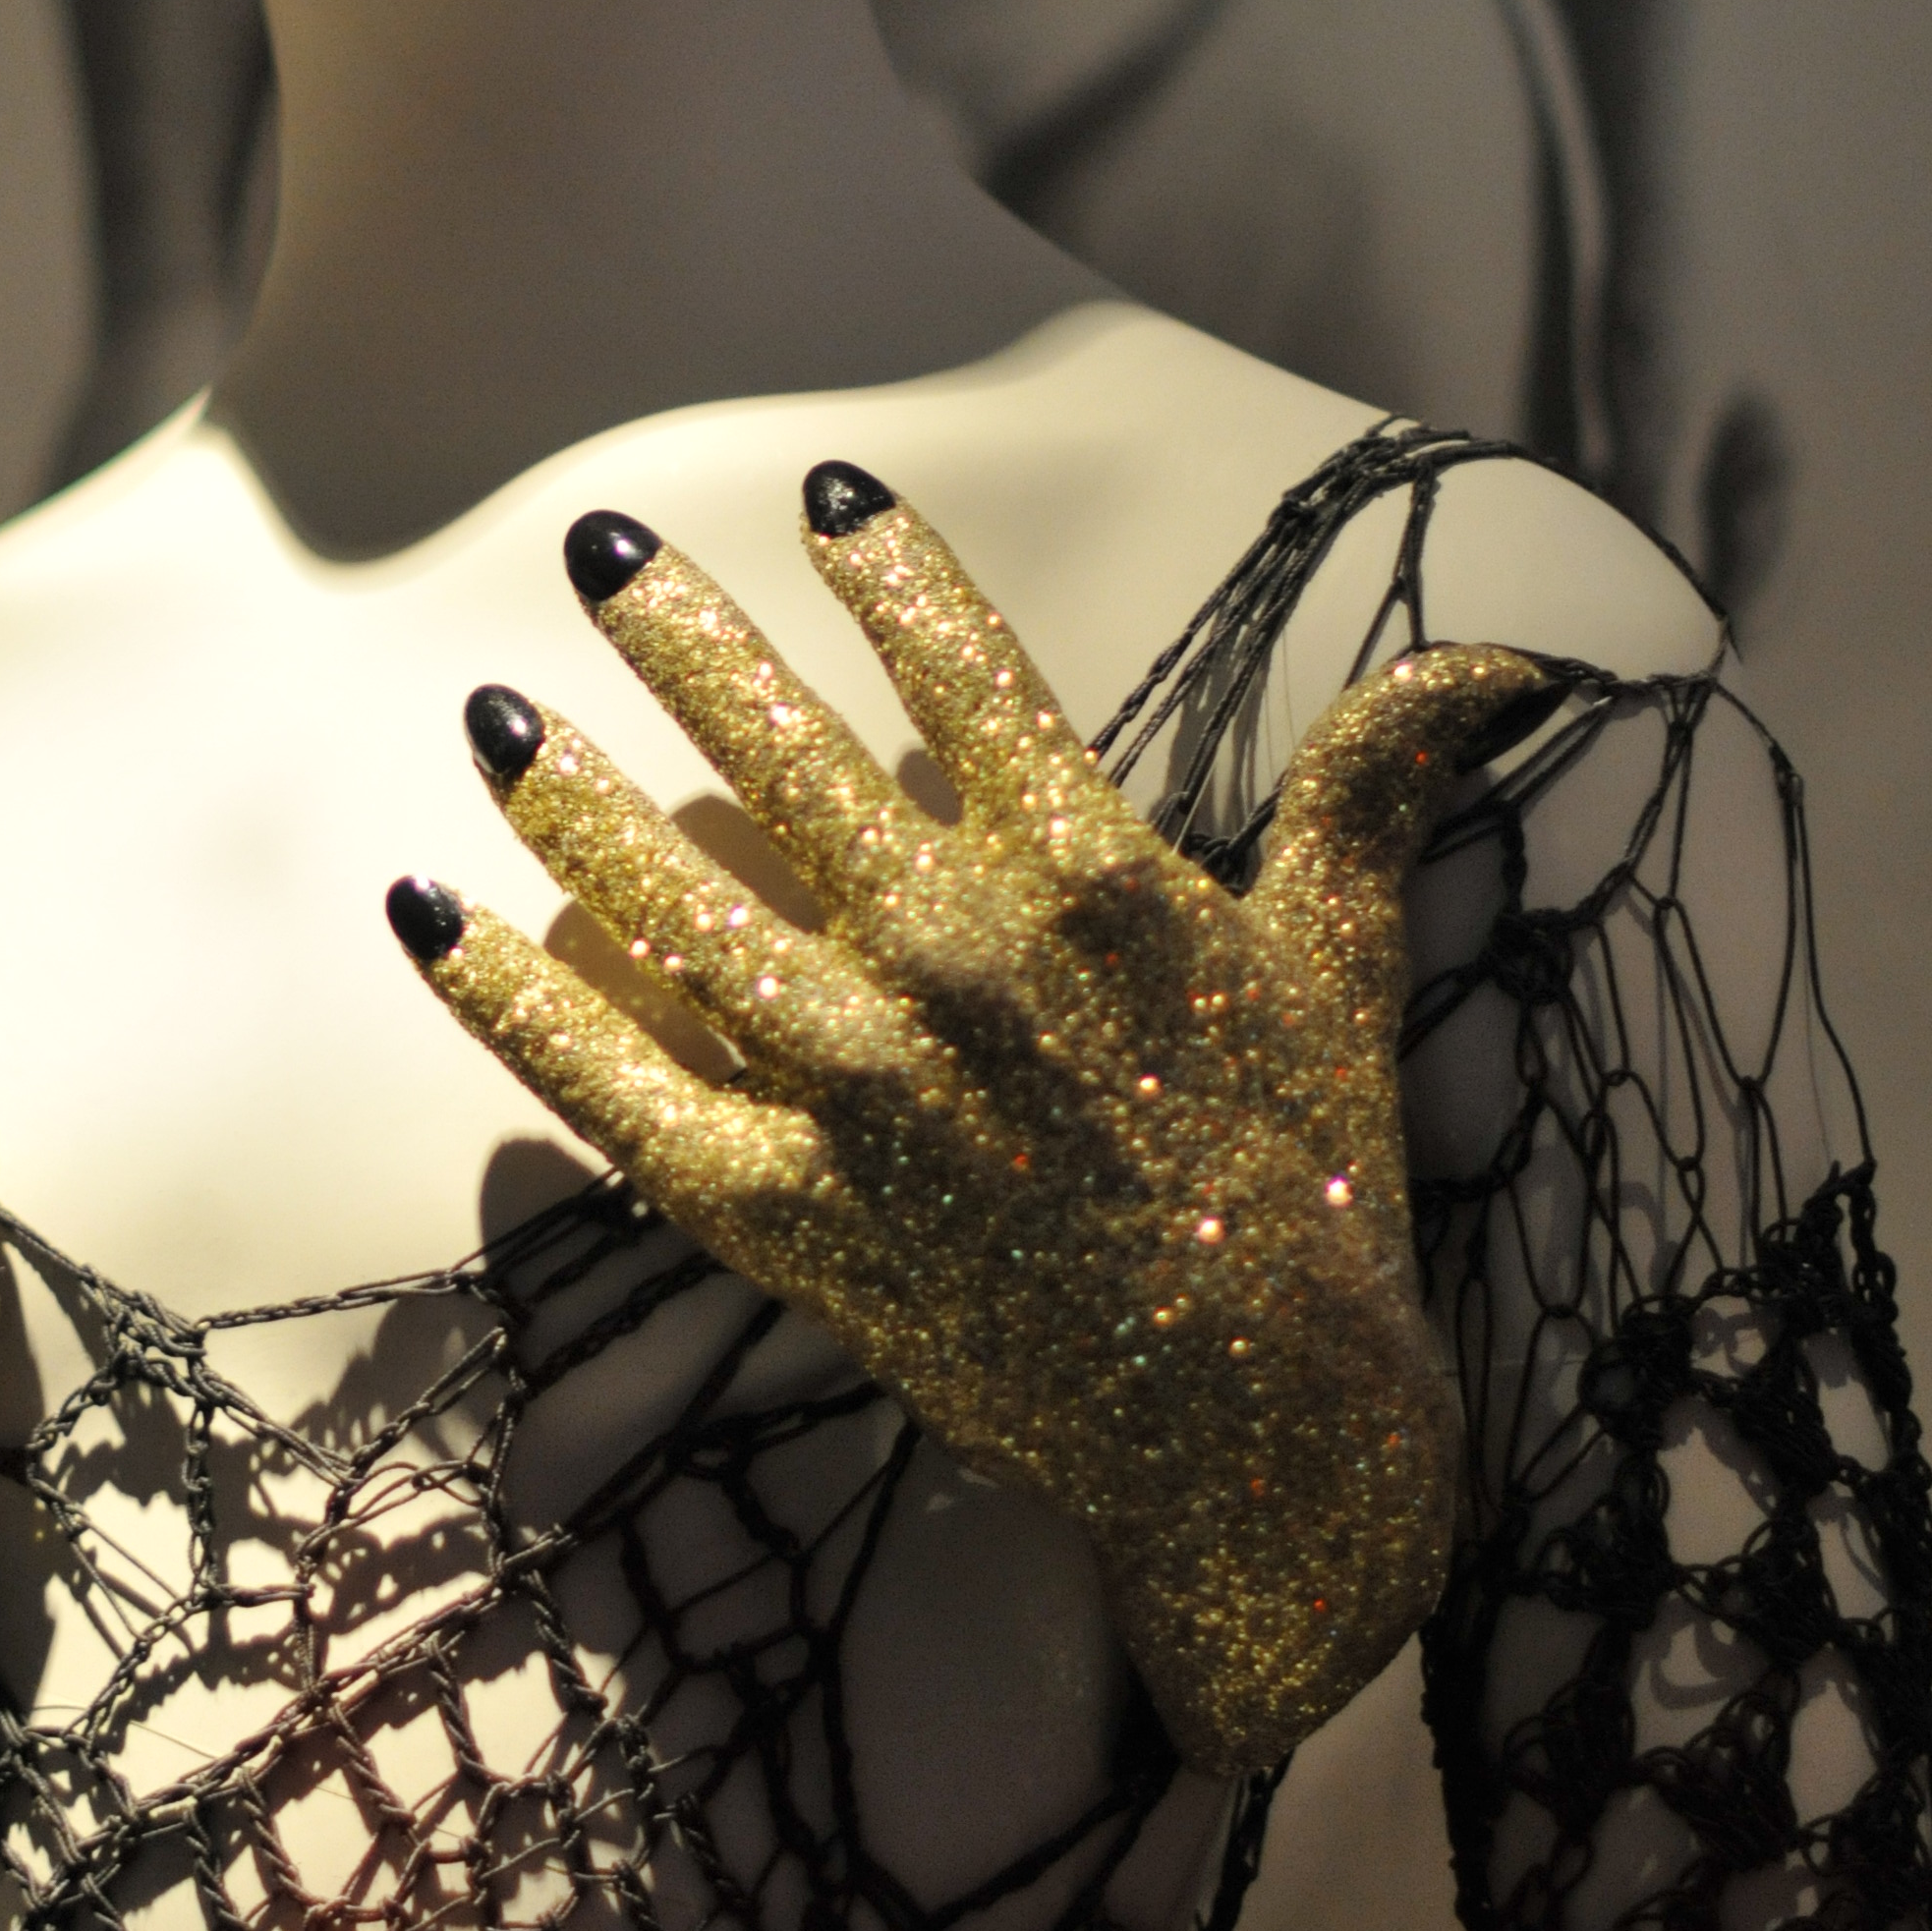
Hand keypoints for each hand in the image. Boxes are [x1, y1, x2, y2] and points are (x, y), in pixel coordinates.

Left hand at [386, 462, 1544, 1773]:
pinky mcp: (782, 1211)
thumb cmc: (1309, 1181)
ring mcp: (857, 1089)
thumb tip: (1499, 660)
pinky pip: (609, 1083)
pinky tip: (432, 911)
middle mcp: (959, 961)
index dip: (891, 573)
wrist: (1262, 1433)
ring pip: (674, 899)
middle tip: (598, 543)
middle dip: (679, 634)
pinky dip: (509, 997)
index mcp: (1093, 878)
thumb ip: (1377, 791)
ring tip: (491, 712)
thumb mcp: (1346, 963)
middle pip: (784, 753)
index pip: (968, 672)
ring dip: (569, 795)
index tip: (823, 497)